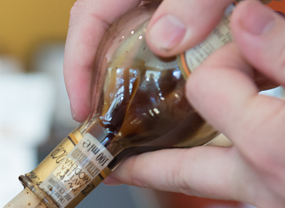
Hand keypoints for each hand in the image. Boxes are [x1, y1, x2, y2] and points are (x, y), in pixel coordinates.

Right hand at [64, 0, 233, 120]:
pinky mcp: (205, 4)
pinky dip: (192, 60)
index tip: (83, 106)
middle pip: (112, 33)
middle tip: (111, 120)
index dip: (77, 64)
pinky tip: (206, 81)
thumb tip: (165, 41)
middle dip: (106, 78)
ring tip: (150, 112)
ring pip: (150, 39)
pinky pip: (188, 34)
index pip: (87, 17)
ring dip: (150, 74)